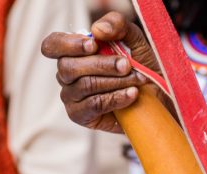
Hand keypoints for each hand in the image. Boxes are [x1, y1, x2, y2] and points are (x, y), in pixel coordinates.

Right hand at [41, 11, 162, 132]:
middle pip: (69, 67)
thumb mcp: (132, 38)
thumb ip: (116, 24)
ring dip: (115, 81)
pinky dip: (116, 98)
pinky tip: (132, 94)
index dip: (68, 44)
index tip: (93, 45)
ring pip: (85, 85)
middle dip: (102, 65)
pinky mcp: (80, 115)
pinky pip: (94, 105)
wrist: (154, 96)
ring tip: (136, 80)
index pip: (52, 45)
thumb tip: (96, 31)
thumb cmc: (138, 65)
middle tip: (127, 65)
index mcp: (73, 52)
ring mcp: (71, 96)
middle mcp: (67, 74)